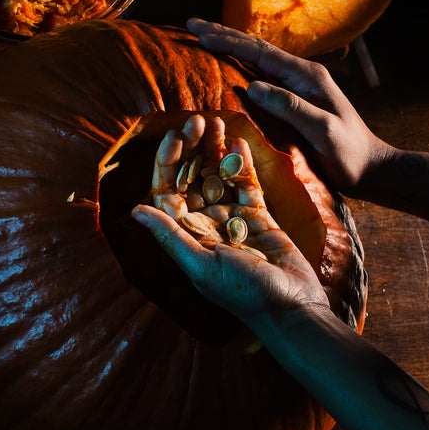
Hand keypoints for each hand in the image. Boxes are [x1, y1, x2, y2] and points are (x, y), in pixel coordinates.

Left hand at [134, 114, 329, 322]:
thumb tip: (136, 210)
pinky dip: (240, 162)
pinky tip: (238, 140)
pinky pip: (245, 183)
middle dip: (190, 148)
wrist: (292, 309)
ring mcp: (230, 218)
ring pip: (216, 175)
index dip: (167, 161)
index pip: (167, 189)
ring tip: (216, 121)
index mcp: (184, 234)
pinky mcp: (257, 216)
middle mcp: (203, 223)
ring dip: (213, 149)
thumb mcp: (201, 265)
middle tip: (197, 120)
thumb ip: (170, 236)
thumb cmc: (243, 293)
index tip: (175, 135)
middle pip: (189, 177)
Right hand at [185, 18, 396, 196]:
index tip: (200, 34)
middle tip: (190, 24)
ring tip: (201, 36)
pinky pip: (259, 75)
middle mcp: (301, 75)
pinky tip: (224, 64)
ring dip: (228, 46)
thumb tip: (252, 86)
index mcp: (307, 76)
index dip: (228, 42)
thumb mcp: (322, 130)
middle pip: (255, 48)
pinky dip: (237, 64)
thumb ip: (290, 107)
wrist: (369, 168)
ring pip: (255, 59)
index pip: (260, 53)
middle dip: (222, 34)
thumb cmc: (347, 152)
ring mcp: (296, 86)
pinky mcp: (291, 99)